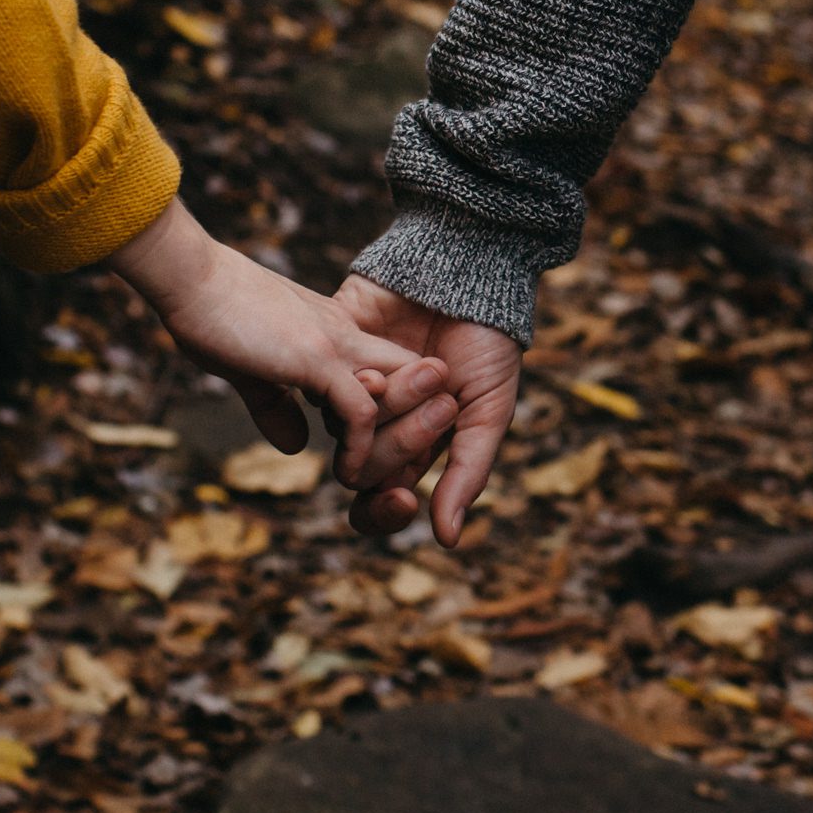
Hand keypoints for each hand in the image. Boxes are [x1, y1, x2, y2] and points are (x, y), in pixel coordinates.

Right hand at [106, 200, 448, 478]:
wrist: (190, 278)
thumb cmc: (210, 314)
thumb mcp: (250, 369)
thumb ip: (276, 406)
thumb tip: (296, 445)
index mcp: (336, 334)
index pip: (393, 370)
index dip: (399, 411)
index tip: (388, 450)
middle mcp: (348, 336)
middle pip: (416, 379)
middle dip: (419, 425)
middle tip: (408, 470)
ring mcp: (336, 346)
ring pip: (400, 398)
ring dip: (398, 444)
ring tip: (385, 480)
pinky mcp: (316, 359)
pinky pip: (361, 413)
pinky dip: (360, 450)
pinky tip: (347, 473)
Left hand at [332, 276, 522, 547]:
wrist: (468, 273)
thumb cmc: (487, 344)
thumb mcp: (489, 413)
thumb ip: (466, 474)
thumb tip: (446, 539)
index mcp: (413, 446)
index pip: (379, 500)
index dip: (383, 511)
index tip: (402, 499)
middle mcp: (374, 422)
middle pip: (359, 468)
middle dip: (402, 440)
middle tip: (442, 399)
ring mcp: (349, 386)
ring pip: (340, 427)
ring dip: (385, 408)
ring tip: (426, 370)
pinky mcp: (330, 348)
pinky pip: (323, 385)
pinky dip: (354, 384)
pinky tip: (381, 367)